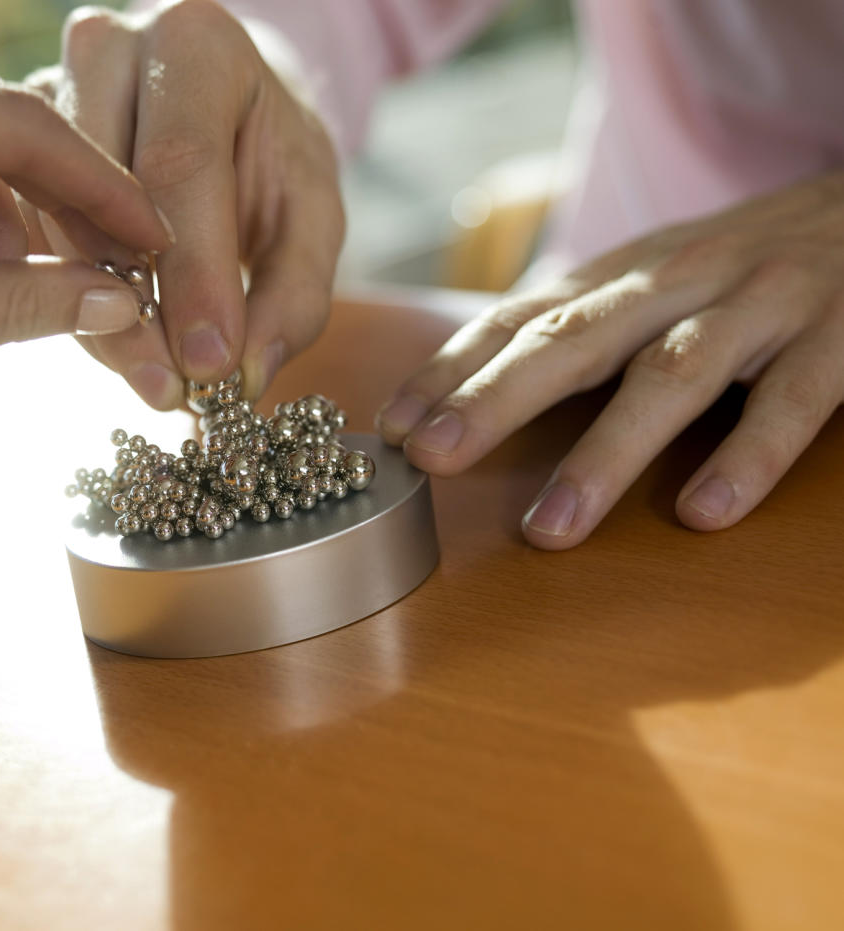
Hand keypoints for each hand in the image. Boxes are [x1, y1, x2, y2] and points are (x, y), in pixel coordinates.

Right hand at [0, 0, 343, 408]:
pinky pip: (32, 238)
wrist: (226, 113)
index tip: (207, 363)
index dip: (191, 274)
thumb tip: (241, 372)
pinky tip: (121, 340)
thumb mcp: (312, 217)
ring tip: (154, 377)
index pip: (181, 165)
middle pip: (100, 196)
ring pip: (55, 223)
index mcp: (197, 46)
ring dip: (98, 315)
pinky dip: (71, 301)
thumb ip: (291, 295)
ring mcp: (53, 95)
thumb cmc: (273, 159)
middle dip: (136, 309)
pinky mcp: (23, 147)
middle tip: (173, 388)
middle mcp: (110, 53)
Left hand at [377, 173, 843, 548]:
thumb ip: (580, 328)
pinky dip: (746, 456)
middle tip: (434, 456)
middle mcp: (680, 281)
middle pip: (574, 340)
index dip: (451, 368)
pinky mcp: (838, 338)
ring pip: (671, 377)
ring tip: (551, 526)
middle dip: (496, 399)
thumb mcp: (652, 279)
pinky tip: (703, 510)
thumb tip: (470, 388)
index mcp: (624, 273)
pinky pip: (789, 403)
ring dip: (605, 453)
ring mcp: (759, 305)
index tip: (392, 425)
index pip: (518, 315)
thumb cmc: (744, 262)